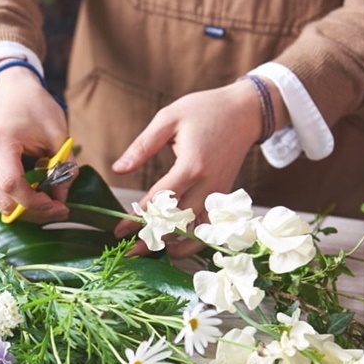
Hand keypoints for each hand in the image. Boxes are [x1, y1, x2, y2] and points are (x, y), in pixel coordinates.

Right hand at [0, 63, 70, 223]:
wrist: (10, 92)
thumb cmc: (34, 107)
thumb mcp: (57, 133)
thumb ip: (63, 166)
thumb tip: (62, 198)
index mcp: (1, 142)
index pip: (12, 184)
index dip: (36, 202)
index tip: (58, 204)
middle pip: (5, 202)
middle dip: (35, 212)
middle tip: (60, 208)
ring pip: (2, 205)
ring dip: (28, 210)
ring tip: (51, 201)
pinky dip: (20, 203)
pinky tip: (37, 195)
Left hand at [112, 78, 287, 257]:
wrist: (246, 111)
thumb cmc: (205, 110)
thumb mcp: (168, 119)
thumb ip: (142, 146)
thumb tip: (117, 169)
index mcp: (191, 166)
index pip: (159, 202)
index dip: (136, 219)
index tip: (118, 232)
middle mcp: (207, 186)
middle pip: (177, 224)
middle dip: (151, 239)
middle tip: (129, 252)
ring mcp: (218, 195)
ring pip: (196, 232)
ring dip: (174, 245)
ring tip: (151, 252)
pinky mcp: (223, 198)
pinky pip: (210, 228)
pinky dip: (194, 241)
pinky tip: (175, 247)